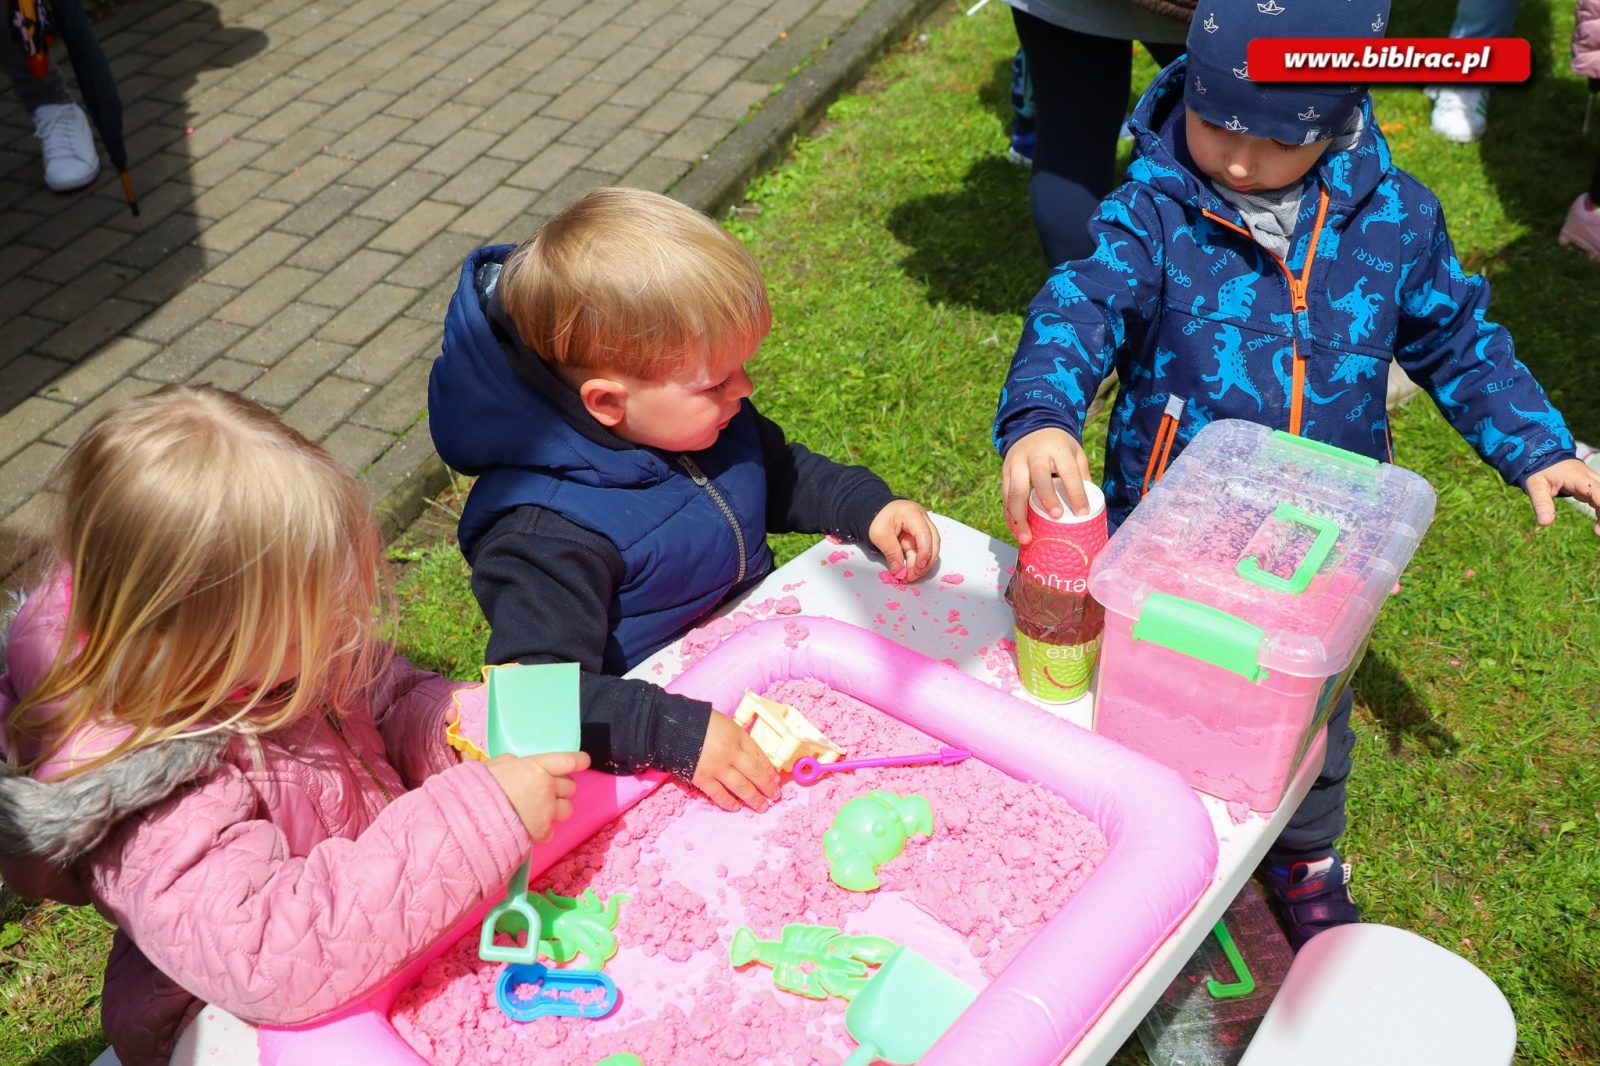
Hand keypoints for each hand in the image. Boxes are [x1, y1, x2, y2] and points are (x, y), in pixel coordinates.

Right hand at [486, 750, 589, 843]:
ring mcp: (547, 811)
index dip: (577, 761)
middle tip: (544, 792)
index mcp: (536, 767)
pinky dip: (544, 830)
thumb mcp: (494, 766)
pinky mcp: (543, 832)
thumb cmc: (478, 788)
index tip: (583, 761)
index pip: (567, 761)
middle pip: (569, 787)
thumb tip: (517, 765)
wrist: (472, 819)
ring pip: (566, 809)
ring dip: (556, 810)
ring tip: (539, 812)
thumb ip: (511, 763)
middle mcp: (547, 787)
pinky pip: (552, 830)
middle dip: (560, 789)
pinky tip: (530, 828)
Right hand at [692, 712, 780, 812]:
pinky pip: (719, 794)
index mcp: (737, 736)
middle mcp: (731, 753)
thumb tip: (750, 756)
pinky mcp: (702, 778)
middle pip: (755, 772)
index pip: (759, 755)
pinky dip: (729, 802)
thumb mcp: (725, 723)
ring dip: (754, 799)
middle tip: (775, 796)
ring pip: (741, 787)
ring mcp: (717, 767)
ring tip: (762, 807)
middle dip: (767, 786)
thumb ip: (737, 739)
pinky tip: (736, 807)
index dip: (769, 769)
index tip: (776, 778)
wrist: (670, 727)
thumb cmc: (698, 722)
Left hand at [868, 500, 940, 581]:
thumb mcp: (880, 535)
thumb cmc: (877, 519)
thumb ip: (891, 552)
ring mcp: (921, 528)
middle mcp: (922, 520)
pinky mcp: (917, 537)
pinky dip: (916, 562)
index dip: (925, 552)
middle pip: (933, 541)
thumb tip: (898, 571)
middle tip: (915, 575)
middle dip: (926, 561)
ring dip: (921, 564)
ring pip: (929, 548)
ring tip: (911, 577)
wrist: (874, 511)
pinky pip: (920, 551)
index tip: (919, 567)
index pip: (925, 534)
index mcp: (913, 514)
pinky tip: (910, 572)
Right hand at [1002, 427, 1092, 543]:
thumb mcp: (1075, 454)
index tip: (1082, 513)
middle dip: (1046, 499)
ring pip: (1015, 491)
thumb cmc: (1058, 446)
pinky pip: (1005, 497)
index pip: (1068, 472)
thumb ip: (1081, 477)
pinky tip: (1016, 530)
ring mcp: (1016, 463)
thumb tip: (1089, 508)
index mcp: (1057, 449)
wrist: (1033, 427)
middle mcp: (1034, 455)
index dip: (1076, 493)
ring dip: (1019, 517)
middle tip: (1055, 518)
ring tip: (1026, 537)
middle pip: (1038, 478)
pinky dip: (1010, 516)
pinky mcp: (1005, 473)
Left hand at [1525, 458, 1599, 535]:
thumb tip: (1545, 522)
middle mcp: (1589, 478)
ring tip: (1598, 531)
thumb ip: (1541, 504)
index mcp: (1577, 477)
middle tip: (1598, 531)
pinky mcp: (1591, 487)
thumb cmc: (1539, 472)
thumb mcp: (1535, 487)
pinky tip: (1598, 526)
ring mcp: (1591, 482)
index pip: (1595, 489)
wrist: (1543, 456)